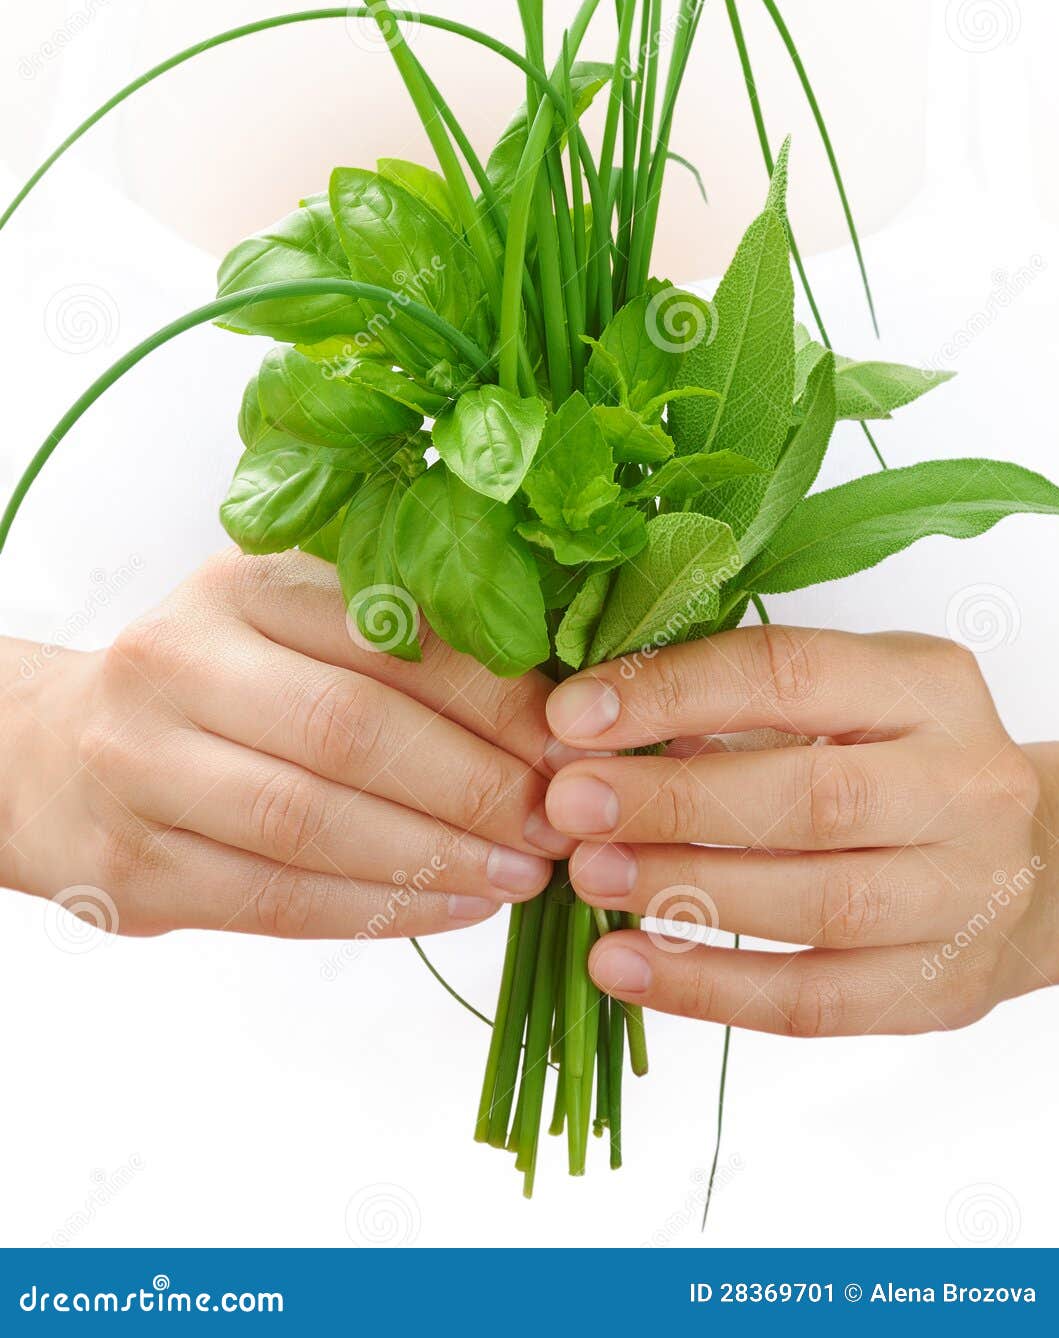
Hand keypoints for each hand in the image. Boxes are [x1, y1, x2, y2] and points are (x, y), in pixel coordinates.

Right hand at [1, 549, 573, 941]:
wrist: (54, 755)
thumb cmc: (215, 685)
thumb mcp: (286, 622)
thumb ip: (396, 636)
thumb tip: (556, 691)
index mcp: (237, 583)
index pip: (385, 631)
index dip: (490, 692)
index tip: (569, 738)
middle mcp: (178, 660)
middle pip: (350, 728)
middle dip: (475, 783)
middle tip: (558, 817)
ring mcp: (142, 766)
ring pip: (310, 821)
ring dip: (437, 854)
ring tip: (524, 872)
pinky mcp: (134, 867)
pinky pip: (275, 899)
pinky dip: (379, 910)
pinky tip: (456, 907)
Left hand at [543, 626, 1058, 1035]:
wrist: (1036, 864)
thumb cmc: (901, 760)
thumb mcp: (844, 696)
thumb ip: (736, 702)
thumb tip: (590, 724)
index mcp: (927, 686)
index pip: (792, 674)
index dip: (675, 693)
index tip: (574, 714)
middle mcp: (961, 787)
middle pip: (812, 799)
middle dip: (674, 802)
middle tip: (570, 804)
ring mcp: (960, 896)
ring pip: (816, 904)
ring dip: (684, 892)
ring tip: (586, 877)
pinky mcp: (937, 991)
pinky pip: (813, 999)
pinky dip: (706, 987)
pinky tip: (621, 966)